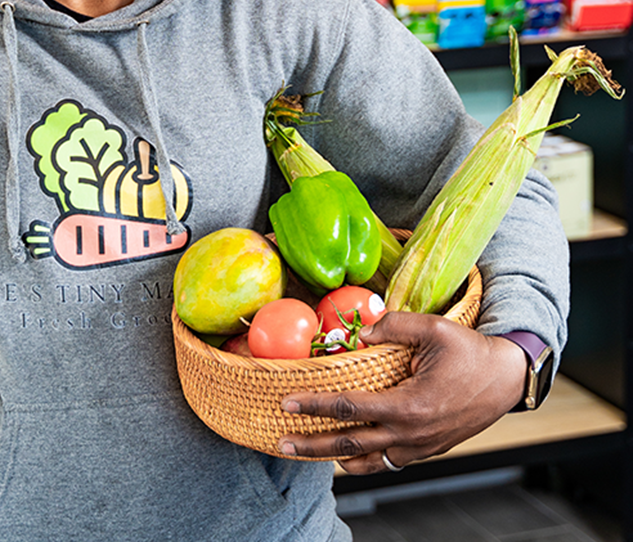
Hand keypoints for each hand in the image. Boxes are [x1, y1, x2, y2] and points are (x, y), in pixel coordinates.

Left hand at [278, 312, 528, 473]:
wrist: (505, 379)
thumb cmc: (470, 351)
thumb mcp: (432, 328)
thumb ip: (393, 325)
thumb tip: (361, 330)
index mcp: (408, 406)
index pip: (348, 408)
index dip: (315, 405)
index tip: (287, 402)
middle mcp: (410, 434)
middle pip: (349, 444)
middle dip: (312, 445)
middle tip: (281, 442)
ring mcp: (419, 446)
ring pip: (368, 460)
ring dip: (335, 458)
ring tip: (307, 454)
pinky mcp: (426, 449)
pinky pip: (388, 462)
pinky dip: (364, 462)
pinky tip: (347, 457)